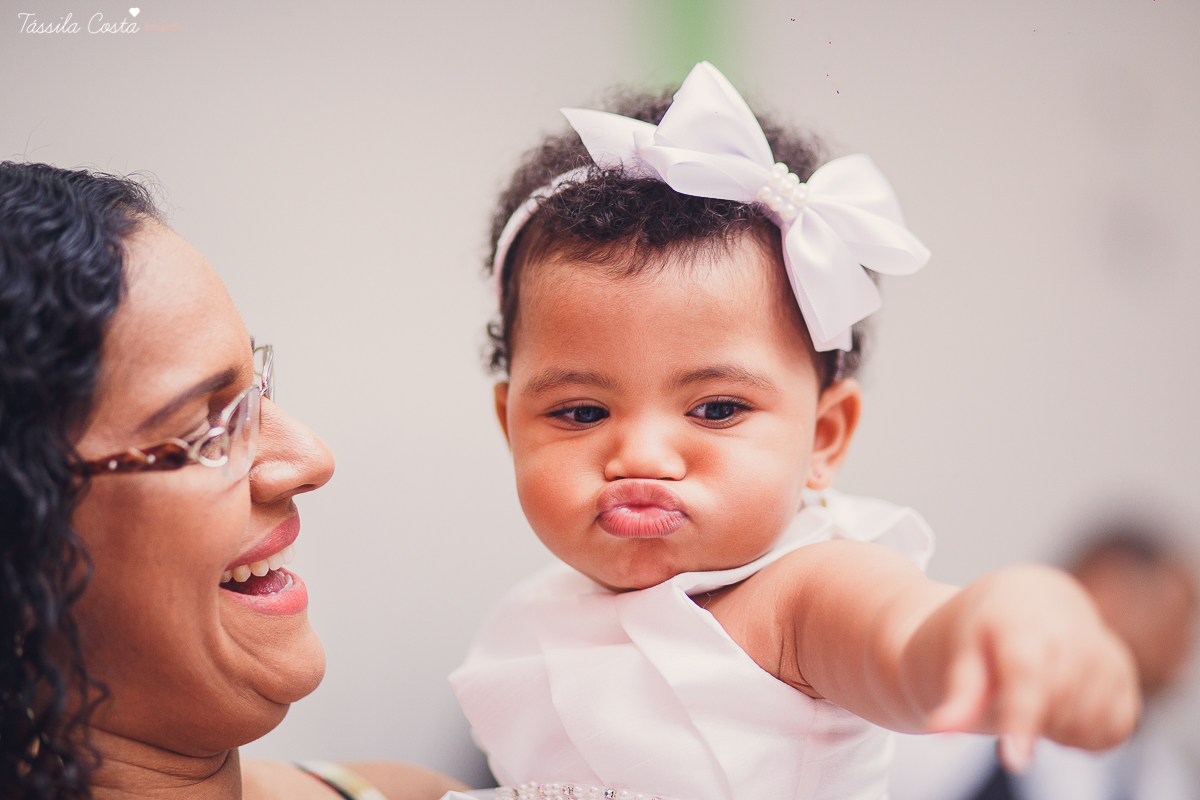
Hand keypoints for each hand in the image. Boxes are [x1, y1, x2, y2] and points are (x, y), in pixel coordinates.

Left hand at [901, 564, 1140, 771]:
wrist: (1030, 600)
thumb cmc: (989, 632)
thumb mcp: (963, 656)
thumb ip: (958, 697)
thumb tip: (939, 731)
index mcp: (1023, 622)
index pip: (1027, 676)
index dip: (1023, 720)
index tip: (1014, 761)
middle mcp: (1073, 634)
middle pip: (1058, 709)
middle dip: (1031, 724)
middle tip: (1008, 702)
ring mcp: (1106, 655)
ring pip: (1087, 726)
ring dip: (1056, 730)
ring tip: (1034, 698)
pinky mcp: (1126, 677)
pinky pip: (1114, 731)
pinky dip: (1085, 734)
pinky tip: (1062, 709)